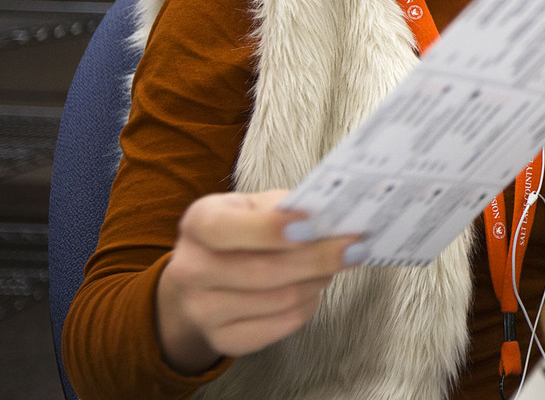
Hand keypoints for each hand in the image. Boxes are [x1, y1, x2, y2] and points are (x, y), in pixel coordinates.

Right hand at [155, 189, 364, 374]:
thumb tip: (333, 217)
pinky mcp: (222, 339)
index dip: (269, 229)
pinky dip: (308, 305)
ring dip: (317, 280)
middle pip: (262, 271)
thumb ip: (288, 208)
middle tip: (353, 247)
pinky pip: (280, 325)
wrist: (207, 277)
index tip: (312, 224)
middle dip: (317, 259)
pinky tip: (313, 289)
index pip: (226, 229)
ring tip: (333, 266)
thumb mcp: (257, 206)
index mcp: (199, 222)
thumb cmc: (244, 231)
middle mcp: (190, 268)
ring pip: (279, 299)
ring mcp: (201, 310)